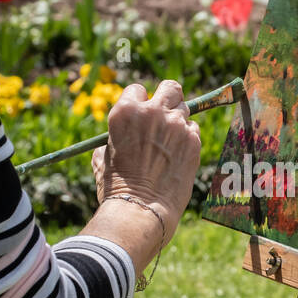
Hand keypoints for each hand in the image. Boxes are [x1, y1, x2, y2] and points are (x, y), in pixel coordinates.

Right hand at [91, 80, 200, 240]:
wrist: (141, 209)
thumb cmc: (117, 187)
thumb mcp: (104, 156)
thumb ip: (115, 137)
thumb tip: (123, 133)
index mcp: (125, 111)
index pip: (138, 90)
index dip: (139, 102)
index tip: (141, 114)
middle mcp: (152, 111)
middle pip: (170, 88)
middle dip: (168, 98)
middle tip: (165, 112)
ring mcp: (176, 124)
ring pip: (184, 109)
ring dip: (177, 121)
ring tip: (169, 143)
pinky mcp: (193, 140)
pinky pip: (193, 129)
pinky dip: (187, 138)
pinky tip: (177, 156)